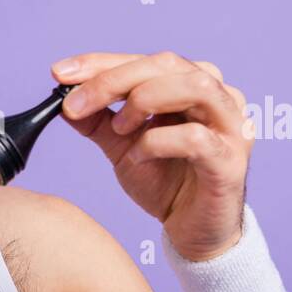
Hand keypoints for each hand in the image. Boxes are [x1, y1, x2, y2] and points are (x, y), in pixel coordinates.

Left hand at [51, 51, 253, 260]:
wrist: (191, 232)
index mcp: (191, 85)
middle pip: (167, 64)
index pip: (145, 60)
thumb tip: (64, 100)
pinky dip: (158, 142)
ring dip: (144, 100)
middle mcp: (219, 96)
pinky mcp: (231, 161)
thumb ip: (98, 122)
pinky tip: (138, 158)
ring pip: (194, 86)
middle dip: (113, 80)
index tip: (60, 73)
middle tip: (74, 105)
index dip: (100, 63)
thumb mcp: (122, 147)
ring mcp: (231, 126)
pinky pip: (196, 137)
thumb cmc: (165, 183)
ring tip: (118, 128)